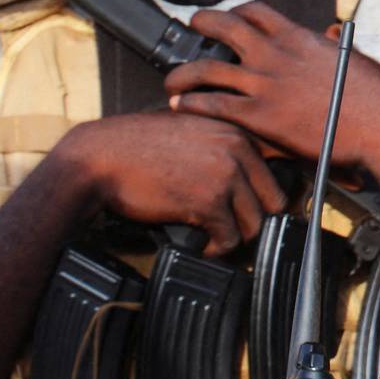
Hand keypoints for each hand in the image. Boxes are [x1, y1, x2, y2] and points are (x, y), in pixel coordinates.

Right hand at [48, 111, 285, 254]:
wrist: (100, 157)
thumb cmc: (138, 147)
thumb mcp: (190, 129)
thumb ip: (222, 144)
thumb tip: (247, 174)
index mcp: (236, 129)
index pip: (278, 165)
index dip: (266, 191)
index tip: (253, 204)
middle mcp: (237, 148)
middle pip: (274, 198)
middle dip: (253, 217)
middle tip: (234, 226)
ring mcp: (225, 174)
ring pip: (255, 222)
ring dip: (235, 236)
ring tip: (216, 237)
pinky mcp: (208, 202)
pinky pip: (230, 238)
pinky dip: (217, 249)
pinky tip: (203, 244)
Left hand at [166, 2, 379, 171]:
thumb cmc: (378, 95)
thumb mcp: (353, 58)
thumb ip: (331, 45)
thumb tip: (330, 32)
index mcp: (300, 38)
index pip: (258, 12)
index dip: (237, 13)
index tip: (229, 18)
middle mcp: (277, 55)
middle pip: (225, 27)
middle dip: (203, 23)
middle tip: (192, 27)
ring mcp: (266, 85)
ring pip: (208, 68)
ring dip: (183, 72)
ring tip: (172, 78)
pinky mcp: (261, 117)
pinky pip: (213, 104)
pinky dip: (190, 103)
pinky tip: (179, 106)